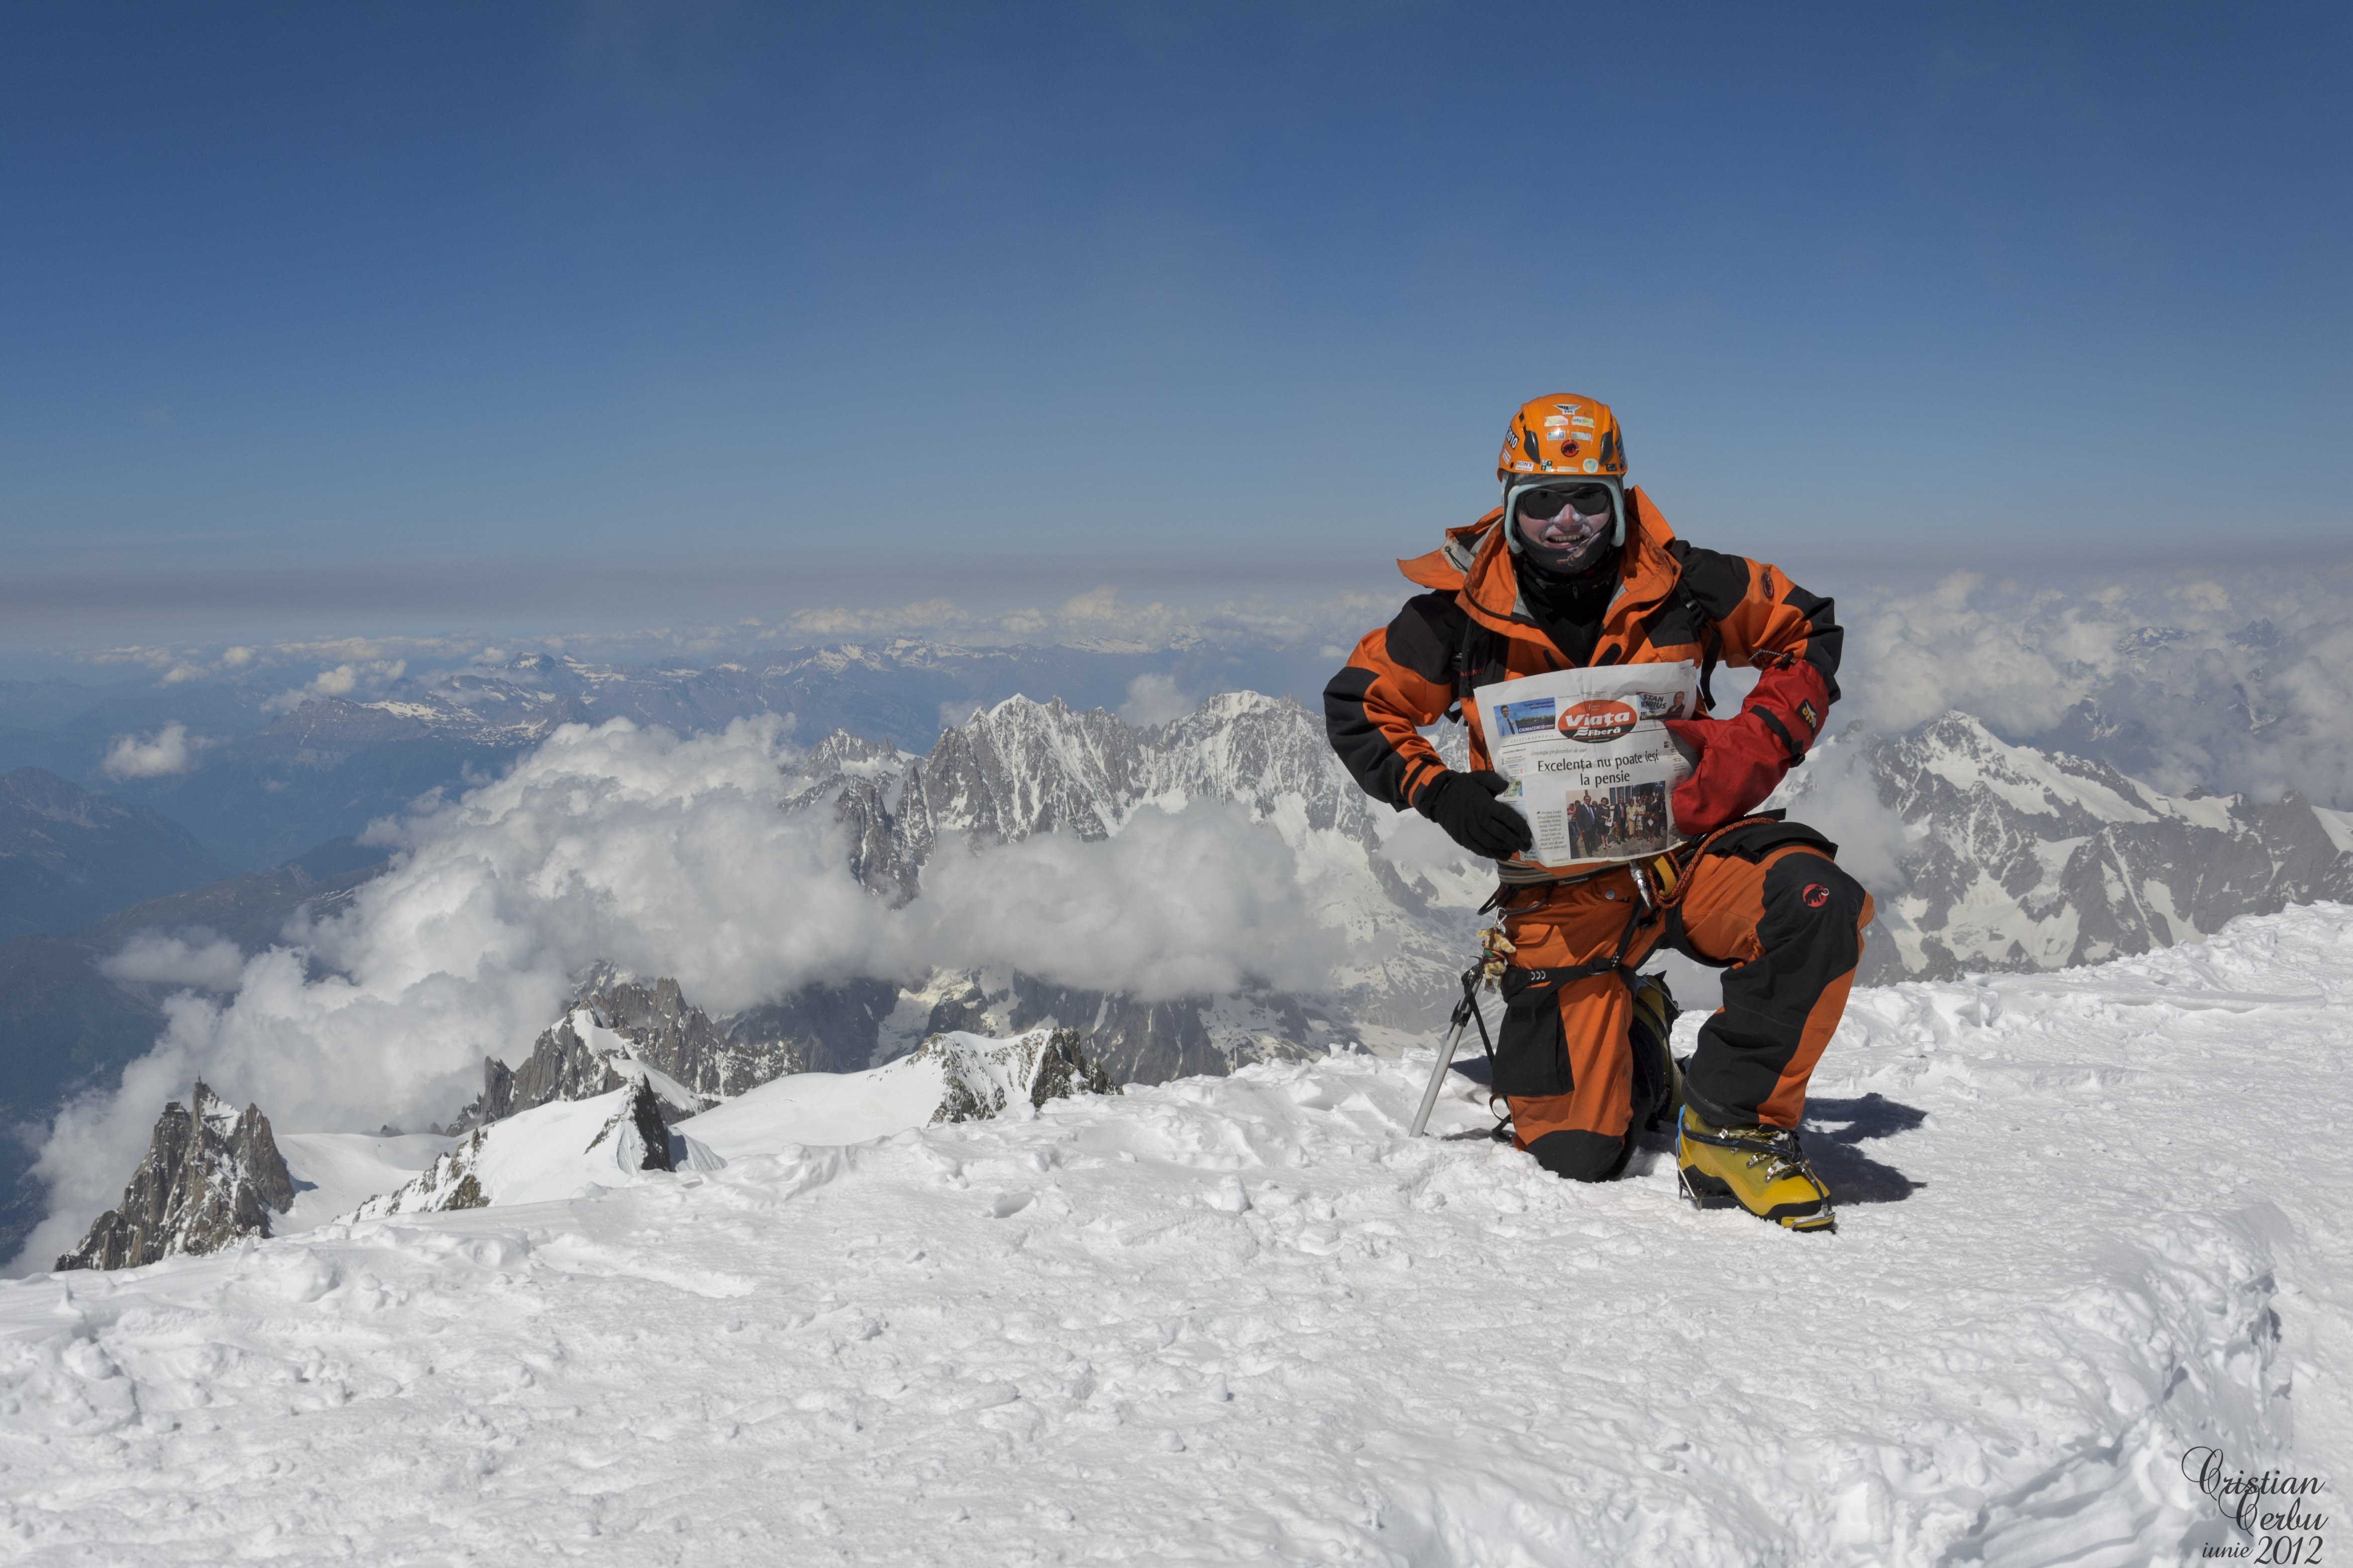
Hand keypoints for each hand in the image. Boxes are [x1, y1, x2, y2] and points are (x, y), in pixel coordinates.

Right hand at [1415, 769, 1534, 858]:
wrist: (1439, 796)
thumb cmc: (1462, 786)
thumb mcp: (1479, 777)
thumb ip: (1495, 781)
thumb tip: (1508, 787)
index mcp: (1486, 805)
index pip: (1508, 818)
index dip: (1520, 828)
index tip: (1528, 835)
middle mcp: (1479, 819)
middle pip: (1502, 834)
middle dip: (1516, 841)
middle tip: (1526, 846)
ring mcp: (1470, 831)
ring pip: (1492, 844)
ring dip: (1505, 849)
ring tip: (1515, 851)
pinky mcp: (1462, 838)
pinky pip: (1479, 849)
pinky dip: (1491, 853)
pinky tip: (1500, 855)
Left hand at [1662, 659, 1830, 835]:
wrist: (1773, 737)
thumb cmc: (1737, 734)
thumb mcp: (1709, 730)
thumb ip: (1686, 731)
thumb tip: (1667, 724)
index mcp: (1711, 777)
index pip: (1689, 800)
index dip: (1678, 805)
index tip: (1670, 804)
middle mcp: (1724, 794)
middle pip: (1701, 817)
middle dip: (1689, 817)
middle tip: (1677, 814)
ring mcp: (1739, 801)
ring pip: (1717, 818)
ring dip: (1705, 818)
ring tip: (1691, 815)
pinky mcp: (1751, 801)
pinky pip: (1731, 812)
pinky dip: (1720, 812)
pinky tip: (1711, 809)